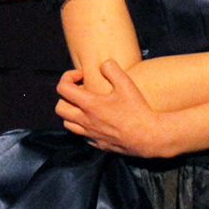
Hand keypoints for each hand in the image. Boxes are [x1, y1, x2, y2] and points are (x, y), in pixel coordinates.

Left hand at [56, 61, 174, 157]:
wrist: (148, 137)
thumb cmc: (137, 110)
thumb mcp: (126, 84)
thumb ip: (111, 69)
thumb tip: (103, 64)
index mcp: (89, 105)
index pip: (63, 89)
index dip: (67, 77)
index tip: (81, 75)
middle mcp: (86, 121)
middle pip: (60, 108)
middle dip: (66, 96)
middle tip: (80, 90)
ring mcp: (91, 134)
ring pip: (67, 124)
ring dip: (72, 112)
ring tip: (85, 106)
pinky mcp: (98, 144)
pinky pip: (81, 135)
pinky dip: (83, 125)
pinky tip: (97, 120)